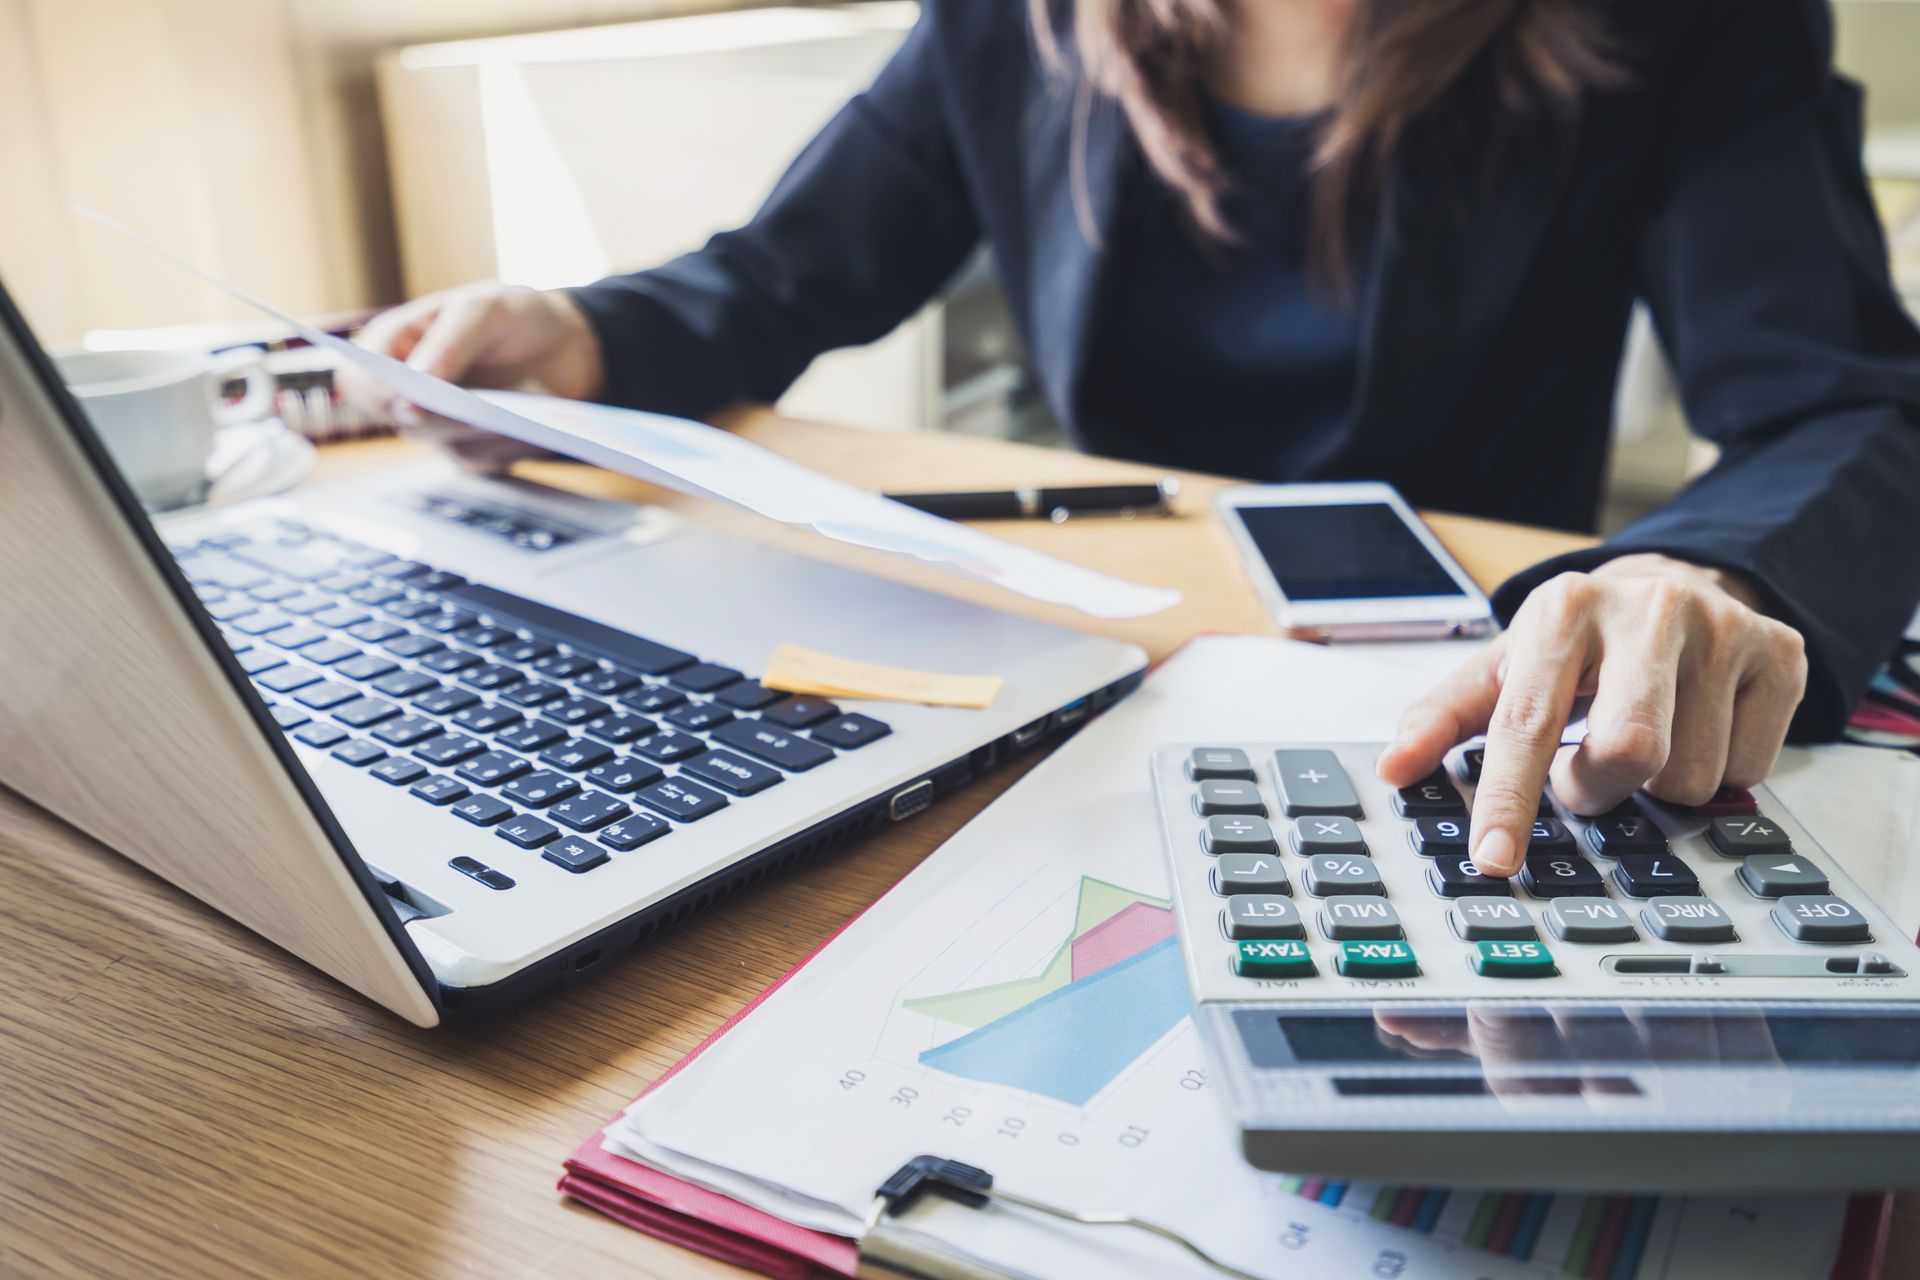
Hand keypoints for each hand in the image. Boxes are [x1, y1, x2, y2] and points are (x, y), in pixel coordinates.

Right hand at [348, 281, 604, 471]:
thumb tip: (417, 381)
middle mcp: (407, 390)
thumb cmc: (510, 314)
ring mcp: (437, 423)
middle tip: (478, 415)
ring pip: (447, 444)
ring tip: (519, 418)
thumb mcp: (484, 310)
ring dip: (484, 433)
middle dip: (442, 419)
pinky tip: (533, 430)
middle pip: (402, 421)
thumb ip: (450, 342)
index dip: (379, 393)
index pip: (361, 380)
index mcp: (394, 344)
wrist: (557, 342)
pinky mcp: (470, 447)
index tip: (409, 399)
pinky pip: (482, 459)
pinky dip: (509, 445)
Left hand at [1376, 555, 1807, 875]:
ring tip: (1643, 738)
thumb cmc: (1577, 642)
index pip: (1528, 723)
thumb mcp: (1504, 667)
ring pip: (1693, 775)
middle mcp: (1647, 609)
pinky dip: (1718, 769)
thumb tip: (1392, 770)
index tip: (1494, 858)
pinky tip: (1698, 727)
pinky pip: (1751, 768)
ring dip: (1658, 786)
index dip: (1507, 798)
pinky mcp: (1782, 651)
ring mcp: (1723, 627)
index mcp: (1562, 611)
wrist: (1672, 582)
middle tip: (1588, 773)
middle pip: (1630, 753)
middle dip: (1600, 788)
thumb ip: (1443, 717)